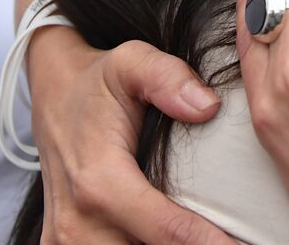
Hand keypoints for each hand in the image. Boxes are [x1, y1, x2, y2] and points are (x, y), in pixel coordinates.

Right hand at [25, 27, 230, 242]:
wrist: (53, 95)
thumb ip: (168, 77)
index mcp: (99, 181)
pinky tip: (168, 241)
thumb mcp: (132, 62)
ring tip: (207, 238)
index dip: (210, 244)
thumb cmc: (98, 82)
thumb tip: (207, 106)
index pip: (167, 231)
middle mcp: (77, 222)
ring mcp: (63, 240)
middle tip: (235, 241)